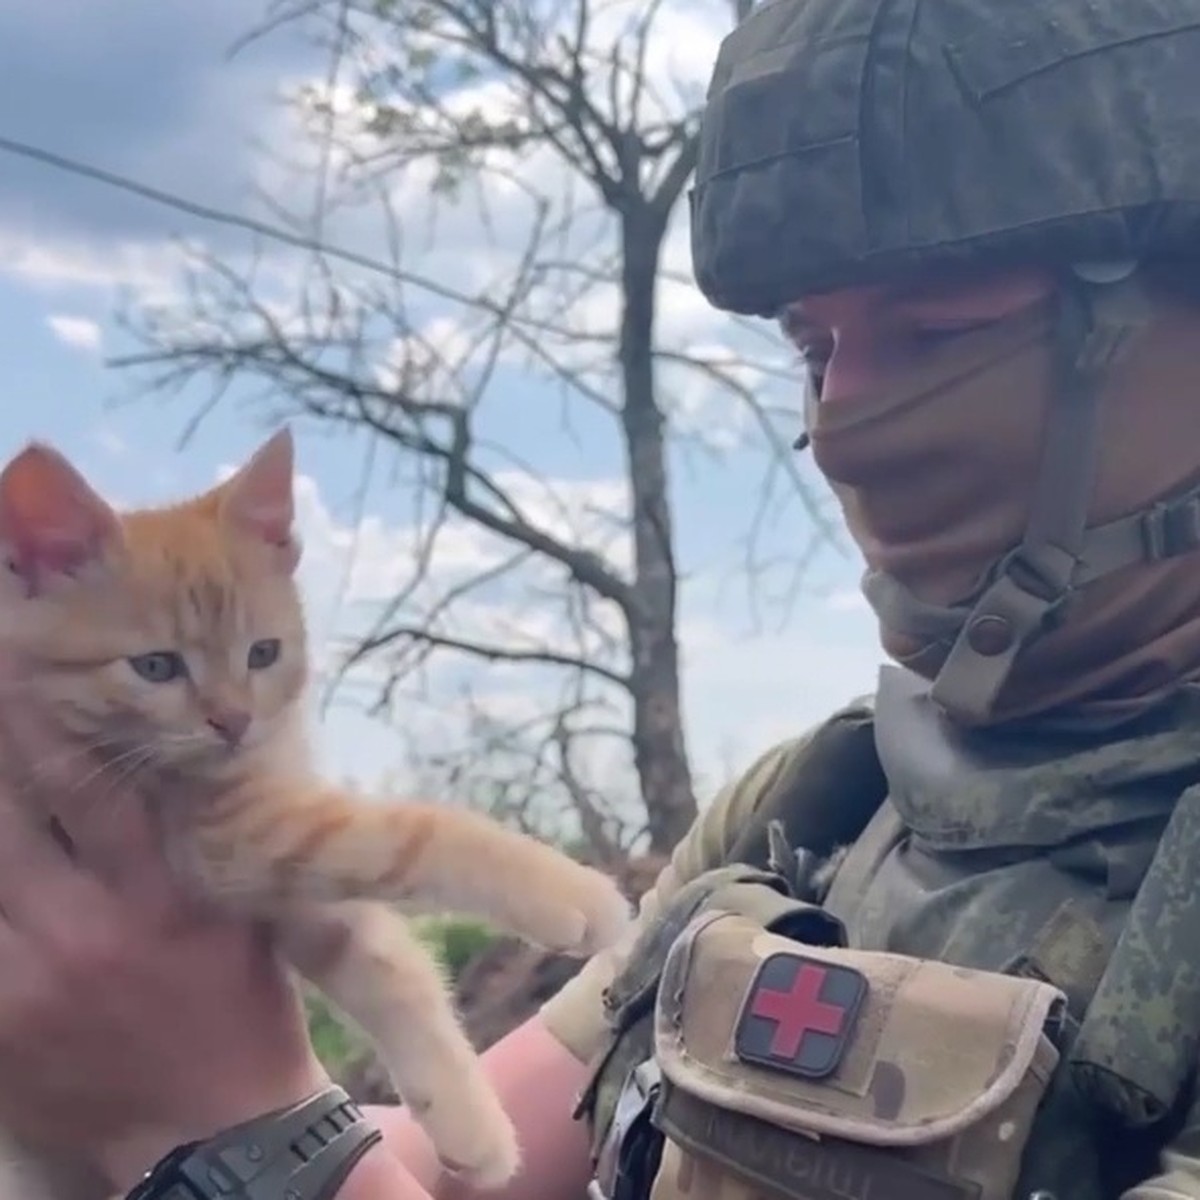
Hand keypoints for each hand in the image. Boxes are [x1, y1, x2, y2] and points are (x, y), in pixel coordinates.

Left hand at [0, 738, 328, 1193]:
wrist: (216, 1129)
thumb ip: (194, 846)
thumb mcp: (237, 914)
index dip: (51, 727)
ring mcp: (33, 983)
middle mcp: (90, 931)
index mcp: (163, 896)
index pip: (94, 789)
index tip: (25, 678)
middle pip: (10, 823)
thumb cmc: (241, 1008)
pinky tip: (3, 883)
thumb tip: (155, 772)